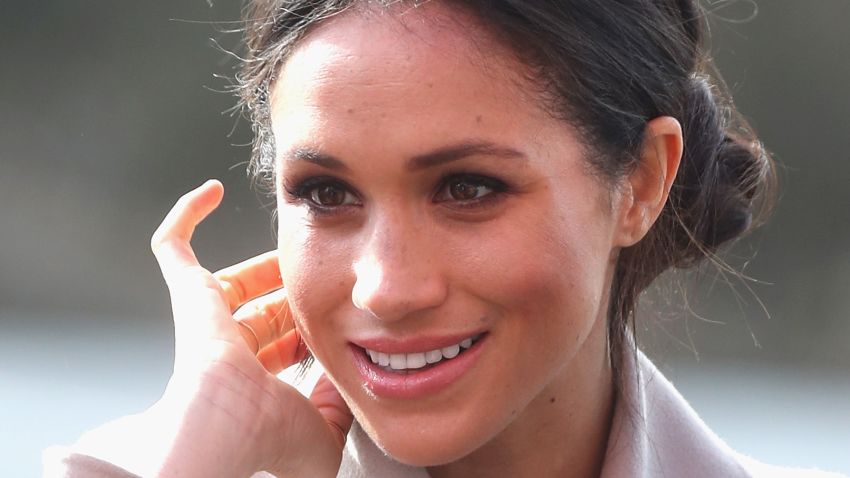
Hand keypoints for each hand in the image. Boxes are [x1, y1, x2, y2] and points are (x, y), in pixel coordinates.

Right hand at [75, 181, 351, 477]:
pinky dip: (186, 215)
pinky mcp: (187, 294)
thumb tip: (345, 379)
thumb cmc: (269, 438)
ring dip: (261, 262)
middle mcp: (227, 350)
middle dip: (291, 293)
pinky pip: (173, 246)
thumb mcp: (324, 431)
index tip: (342, 323)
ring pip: (225, 281)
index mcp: (253, 380)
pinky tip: (213, 191)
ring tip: (294, 240)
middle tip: (326, 277)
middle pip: (258, 309)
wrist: (229, 429)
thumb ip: (339, 408)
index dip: (306, 331)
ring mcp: (204, 320)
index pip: (279, 345)